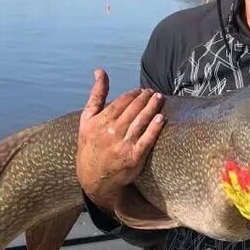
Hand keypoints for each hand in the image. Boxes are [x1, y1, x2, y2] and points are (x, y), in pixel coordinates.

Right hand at [75, 69, 164, 210]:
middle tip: (153, 92)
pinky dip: (154, 128)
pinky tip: (161, 118)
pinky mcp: (133, 158)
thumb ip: (96, 95)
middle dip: (145, 99)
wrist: (93, 178)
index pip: (121, 103)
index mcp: (99, 122)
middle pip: (133, 110)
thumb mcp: (87, 119)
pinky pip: (147, 140)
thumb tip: (100, 71)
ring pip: (141, 122)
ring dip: (152, 108)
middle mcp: (110, 132)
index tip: (141, 91)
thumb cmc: (90, 145)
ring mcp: (122, 145)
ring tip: (159, 99)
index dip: (133, 95)